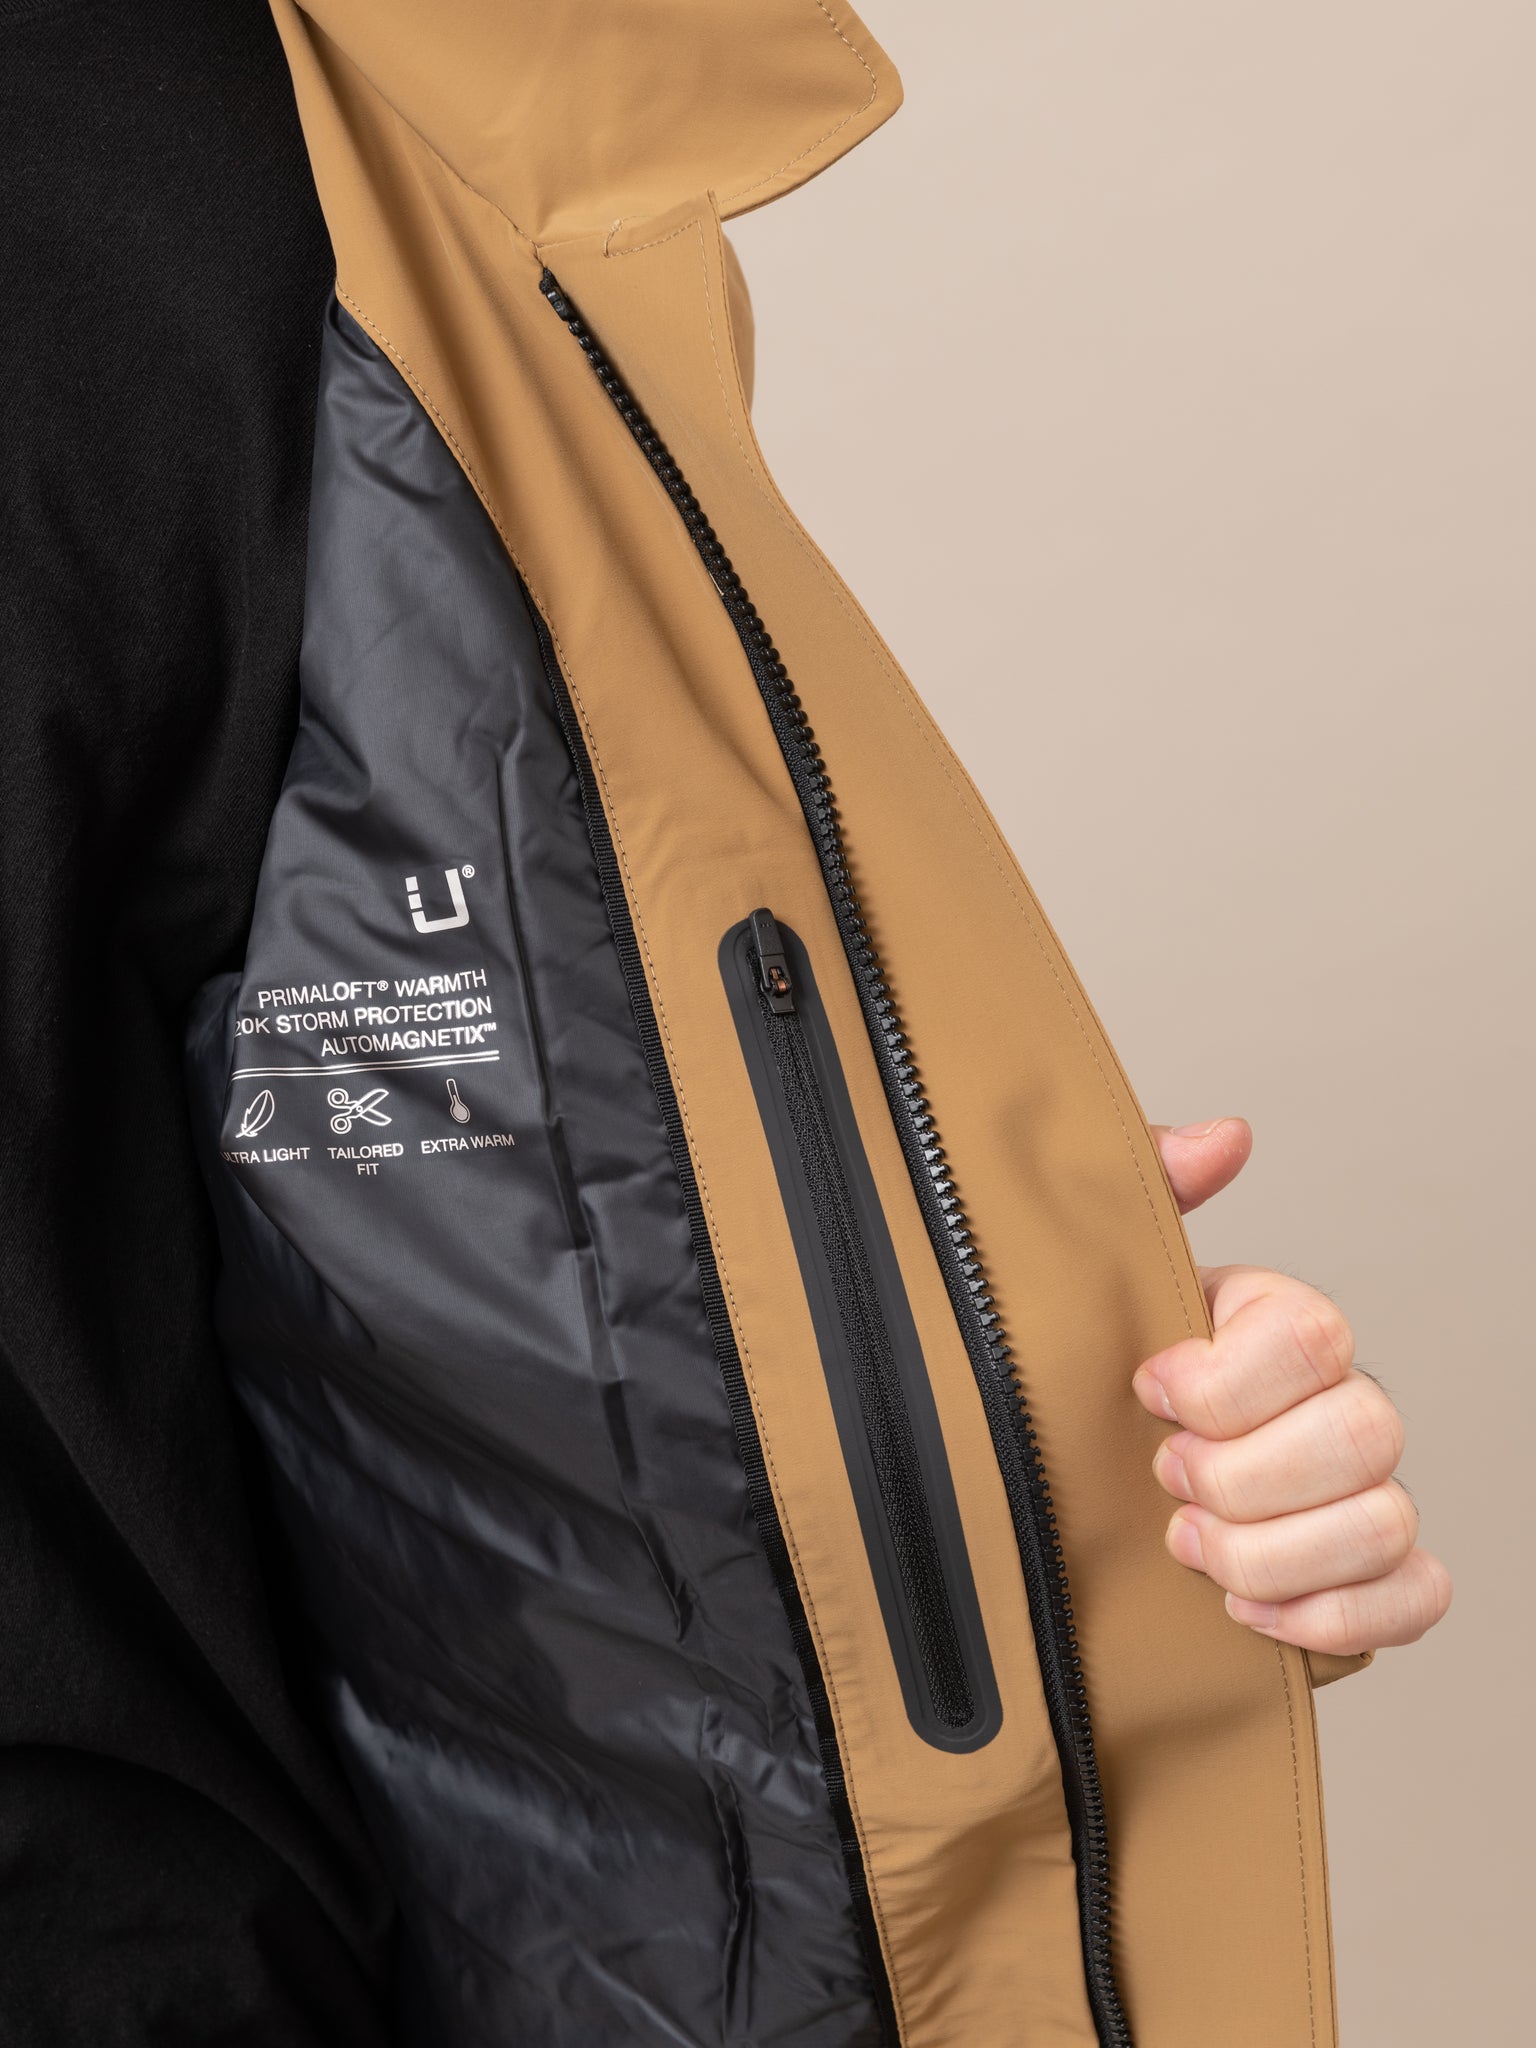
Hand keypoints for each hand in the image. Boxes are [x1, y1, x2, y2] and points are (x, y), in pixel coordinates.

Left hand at [1131, 1119, 1451, 1654]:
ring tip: (1189, 1547)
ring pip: (1382, 1525)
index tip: (1148, 1391)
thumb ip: (1146, 1189)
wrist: (1086, 1492)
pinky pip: (1416, 1597)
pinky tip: (1245, 1612)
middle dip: (1243, 1476)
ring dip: (1266, 1556)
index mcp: (1283, 1326)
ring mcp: (1366, 1492)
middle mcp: (1342, 1403)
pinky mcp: (1374, 1578)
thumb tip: (1220, 1139)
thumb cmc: (1104, 1380)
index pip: (1312, 1337)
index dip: (1221, 1381)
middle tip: (1166, 1478)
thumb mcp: (1101, 1279)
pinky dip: (1329, 1616)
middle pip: (1362, 1437)